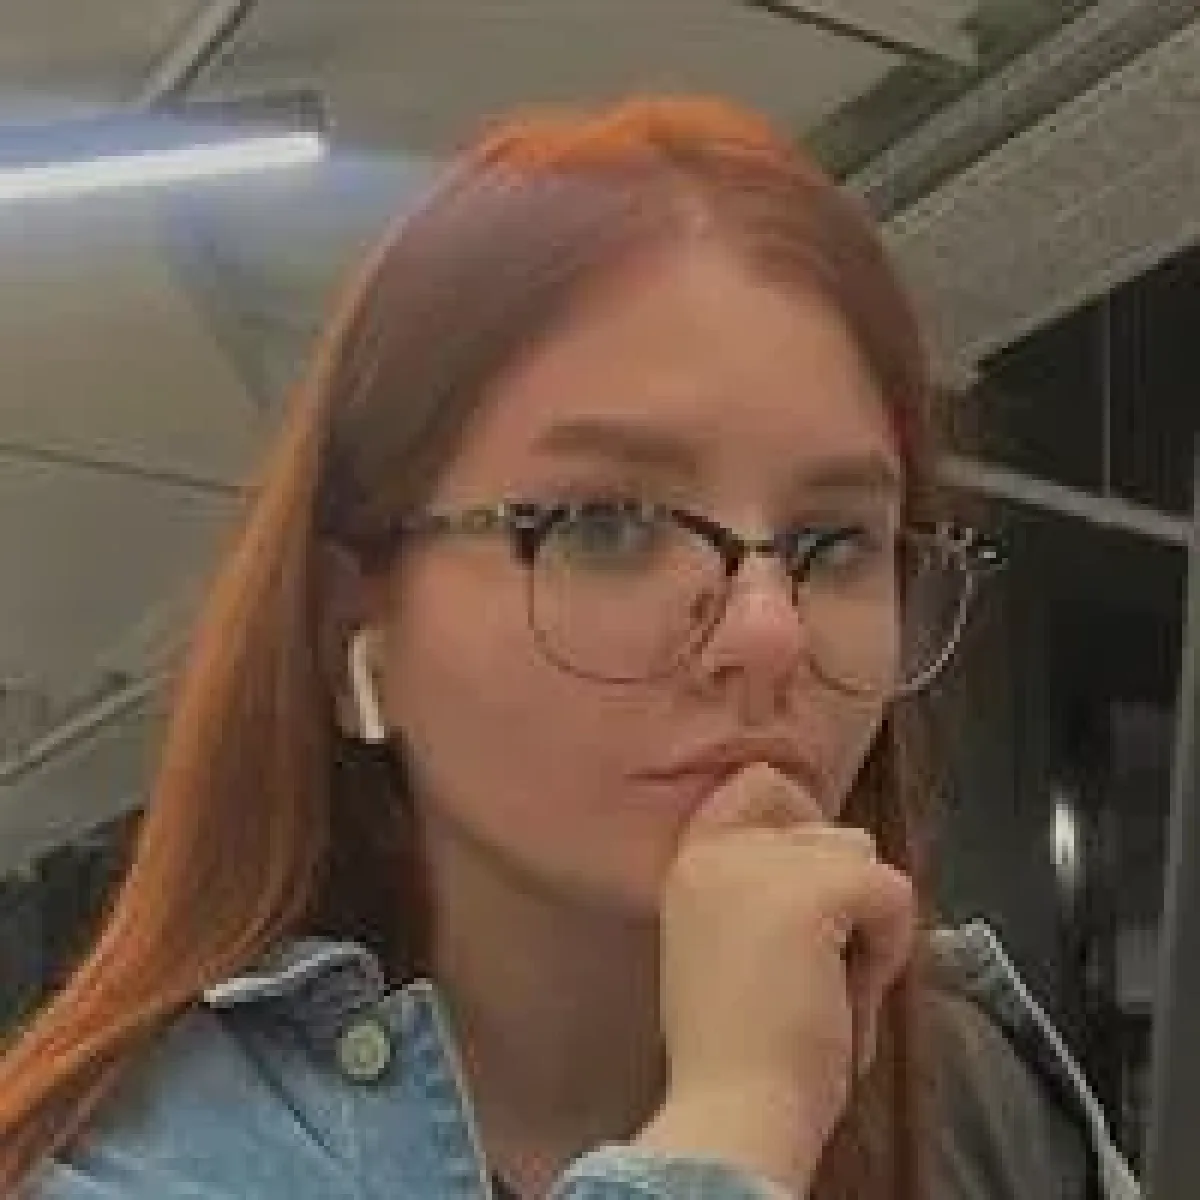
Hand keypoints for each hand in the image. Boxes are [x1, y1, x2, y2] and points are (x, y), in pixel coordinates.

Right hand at [637, 764, 915, 1192]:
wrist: (734, 1111)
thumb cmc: (741, 1047)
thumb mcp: (732, 939)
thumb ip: (767, 883)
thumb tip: (849, 843)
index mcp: (689, 861)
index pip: (756, 783)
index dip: (803, 820)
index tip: (817, 887)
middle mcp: (717, 848)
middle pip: (827, 827)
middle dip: (843, 891)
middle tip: (817, 964)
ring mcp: (760, 865)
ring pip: (862, 857)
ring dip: (867, 921)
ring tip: (831, 982)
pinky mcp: (810, 892)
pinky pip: (892, 890)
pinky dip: (894, 946)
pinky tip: (854, 991)